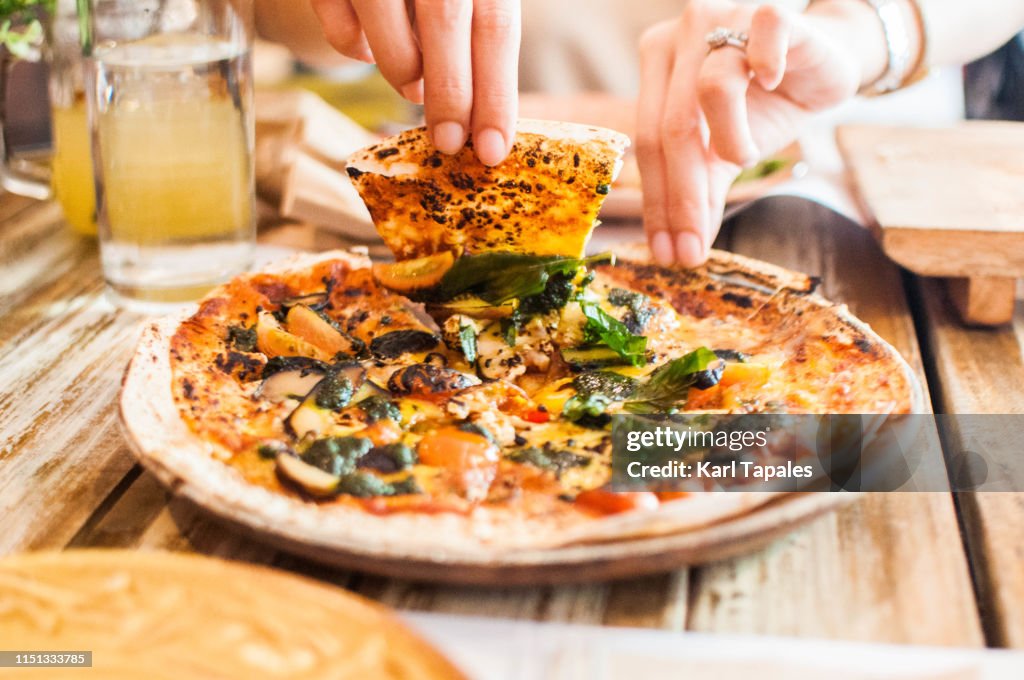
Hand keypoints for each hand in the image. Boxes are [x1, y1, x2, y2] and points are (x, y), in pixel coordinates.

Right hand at [311, 0, 520, 165]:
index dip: (496, 95)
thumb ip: (477, 31)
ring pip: (390, 29)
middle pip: (447, 24)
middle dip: (451, 98)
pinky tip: (372, 42)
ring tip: (414, 85)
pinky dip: (358, 50)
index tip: (493, 149)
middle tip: (450, 142)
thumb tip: (480, 114)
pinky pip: (342, 31)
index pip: (497, 26)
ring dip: (405, 74)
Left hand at [636, 0, 885, 266]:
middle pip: (672, 126)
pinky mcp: (769, 10)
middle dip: (684, 197)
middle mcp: (681, 36)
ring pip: (712, 90)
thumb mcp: (726, 151)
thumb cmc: (767, 103)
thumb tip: (682, 250)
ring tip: (747, 156)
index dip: (658, 203)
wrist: (825, 59)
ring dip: (732, 140)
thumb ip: (702, 190)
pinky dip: (767, 63)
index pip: (649, 141)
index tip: (669, 253)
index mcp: (657, 64)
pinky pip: (763, 36)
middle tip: (694, 246)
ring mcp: (724, 18)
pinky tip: (773, 82)